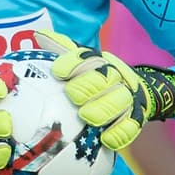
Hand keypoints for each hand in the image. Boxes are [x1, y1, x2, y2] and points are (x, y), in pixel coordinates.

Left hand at [36, 30, 174, 152]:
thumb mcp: (83, 61)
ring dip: (104, 109)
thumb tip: (39, 35)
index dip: (74, 63)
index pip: (89, 58)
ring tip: (87, 116)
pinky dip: (120, 133)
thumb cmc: (97, 76)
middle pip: (106, 78)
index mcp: (101, 62)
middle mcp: (116, 77)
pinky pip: (131, 126)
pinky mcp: (136, 118)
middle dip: (89, 85)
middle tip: (72, 94)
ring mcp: (128, 98)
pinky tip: (106, 139)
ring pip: (120, 101)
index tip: (58, 71)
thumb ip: (63, 50)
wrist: (136, 90)